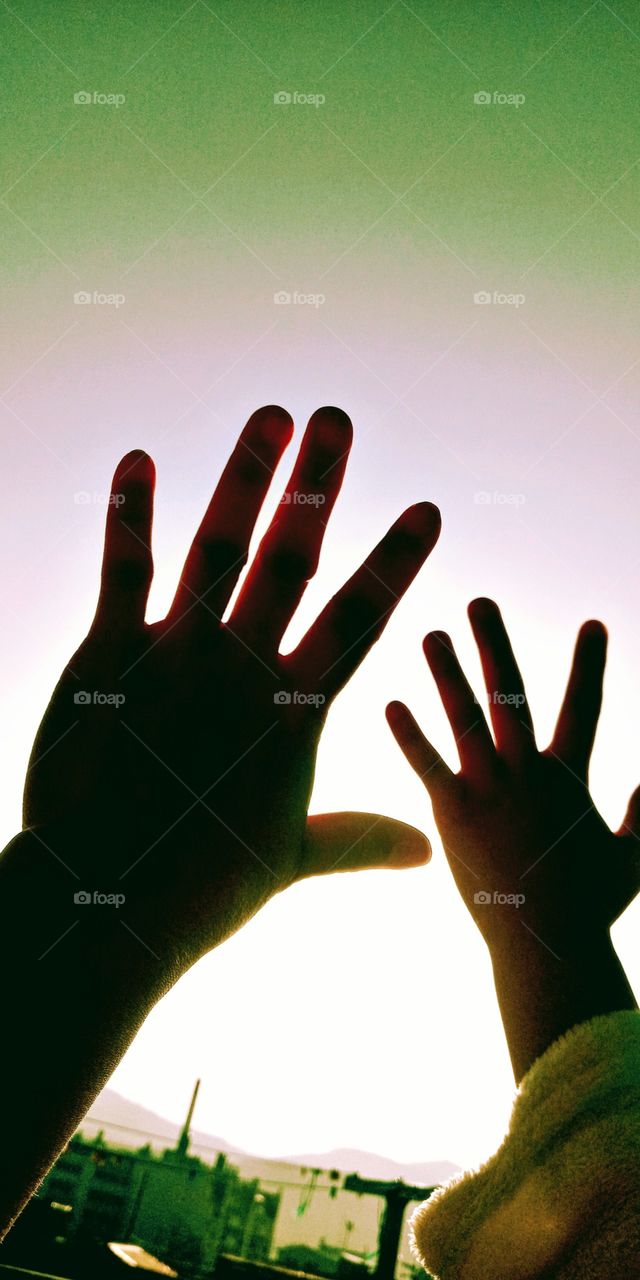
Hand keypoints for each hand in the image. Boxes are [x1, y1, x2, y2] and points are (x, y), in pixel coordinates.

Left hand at [24, 405, 439, 980]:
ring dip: (245, 478)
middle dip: (319, 485)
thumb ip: (357, 840)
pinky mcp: (108, 654)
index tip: (426, 508)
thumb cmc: (198, 889)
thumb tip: (428, 850)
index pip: (358, 620)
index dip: (395, 560)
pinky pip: (124, 571)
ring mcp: (173, 654)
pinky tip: (137, 461)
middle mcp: (239, 668)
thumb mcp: (288, 860)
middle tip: (337, 419)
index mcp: (290, 713)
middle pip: (292, 559)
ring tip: (270, 418)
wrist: (101, 905)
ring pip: (218, 548)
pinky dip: (129, 515)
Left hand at [386, 599, 639, 956]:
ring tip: (429, 634)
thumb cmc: (589, 909)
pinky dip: (410, 736)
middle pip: (512, 695)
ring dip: (448, 674)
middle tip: (480, 602)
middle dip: (496, 646)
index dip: (589, 666)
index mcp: (565, 779)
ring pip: (467, 718)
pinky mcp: (455, 814)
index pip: (585, 709)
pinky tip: (390, 704)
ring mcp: (490, 790)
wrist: (549, 947)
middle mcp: (527, 773)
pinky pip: (428, 766)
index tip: (594, 623)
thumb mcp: (634, 860)